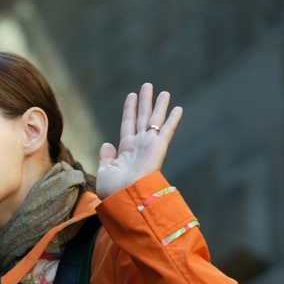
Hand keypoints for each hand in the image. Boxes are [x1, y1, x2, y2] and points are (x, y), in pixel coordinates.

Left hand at [95, 82, 183, 199]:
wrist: (125, 198)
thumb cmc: (114, 190)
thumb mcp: (105, 171)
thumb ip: (106, 157)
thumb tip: (107, 144)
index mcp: (126, 151)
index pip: (128, 124)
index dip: (129, 109)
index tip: (131, 96)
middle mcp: (139, 146)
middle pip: (142, 117)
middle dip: (145, 102)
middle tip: (147, 86)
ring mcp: (149, 146)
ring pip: (154, 120)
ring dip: (158, 105)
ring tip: (163, 91)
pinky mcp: (159, 148)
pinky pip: (166, 130)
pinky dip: (172, 119)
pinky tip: (178, 108)